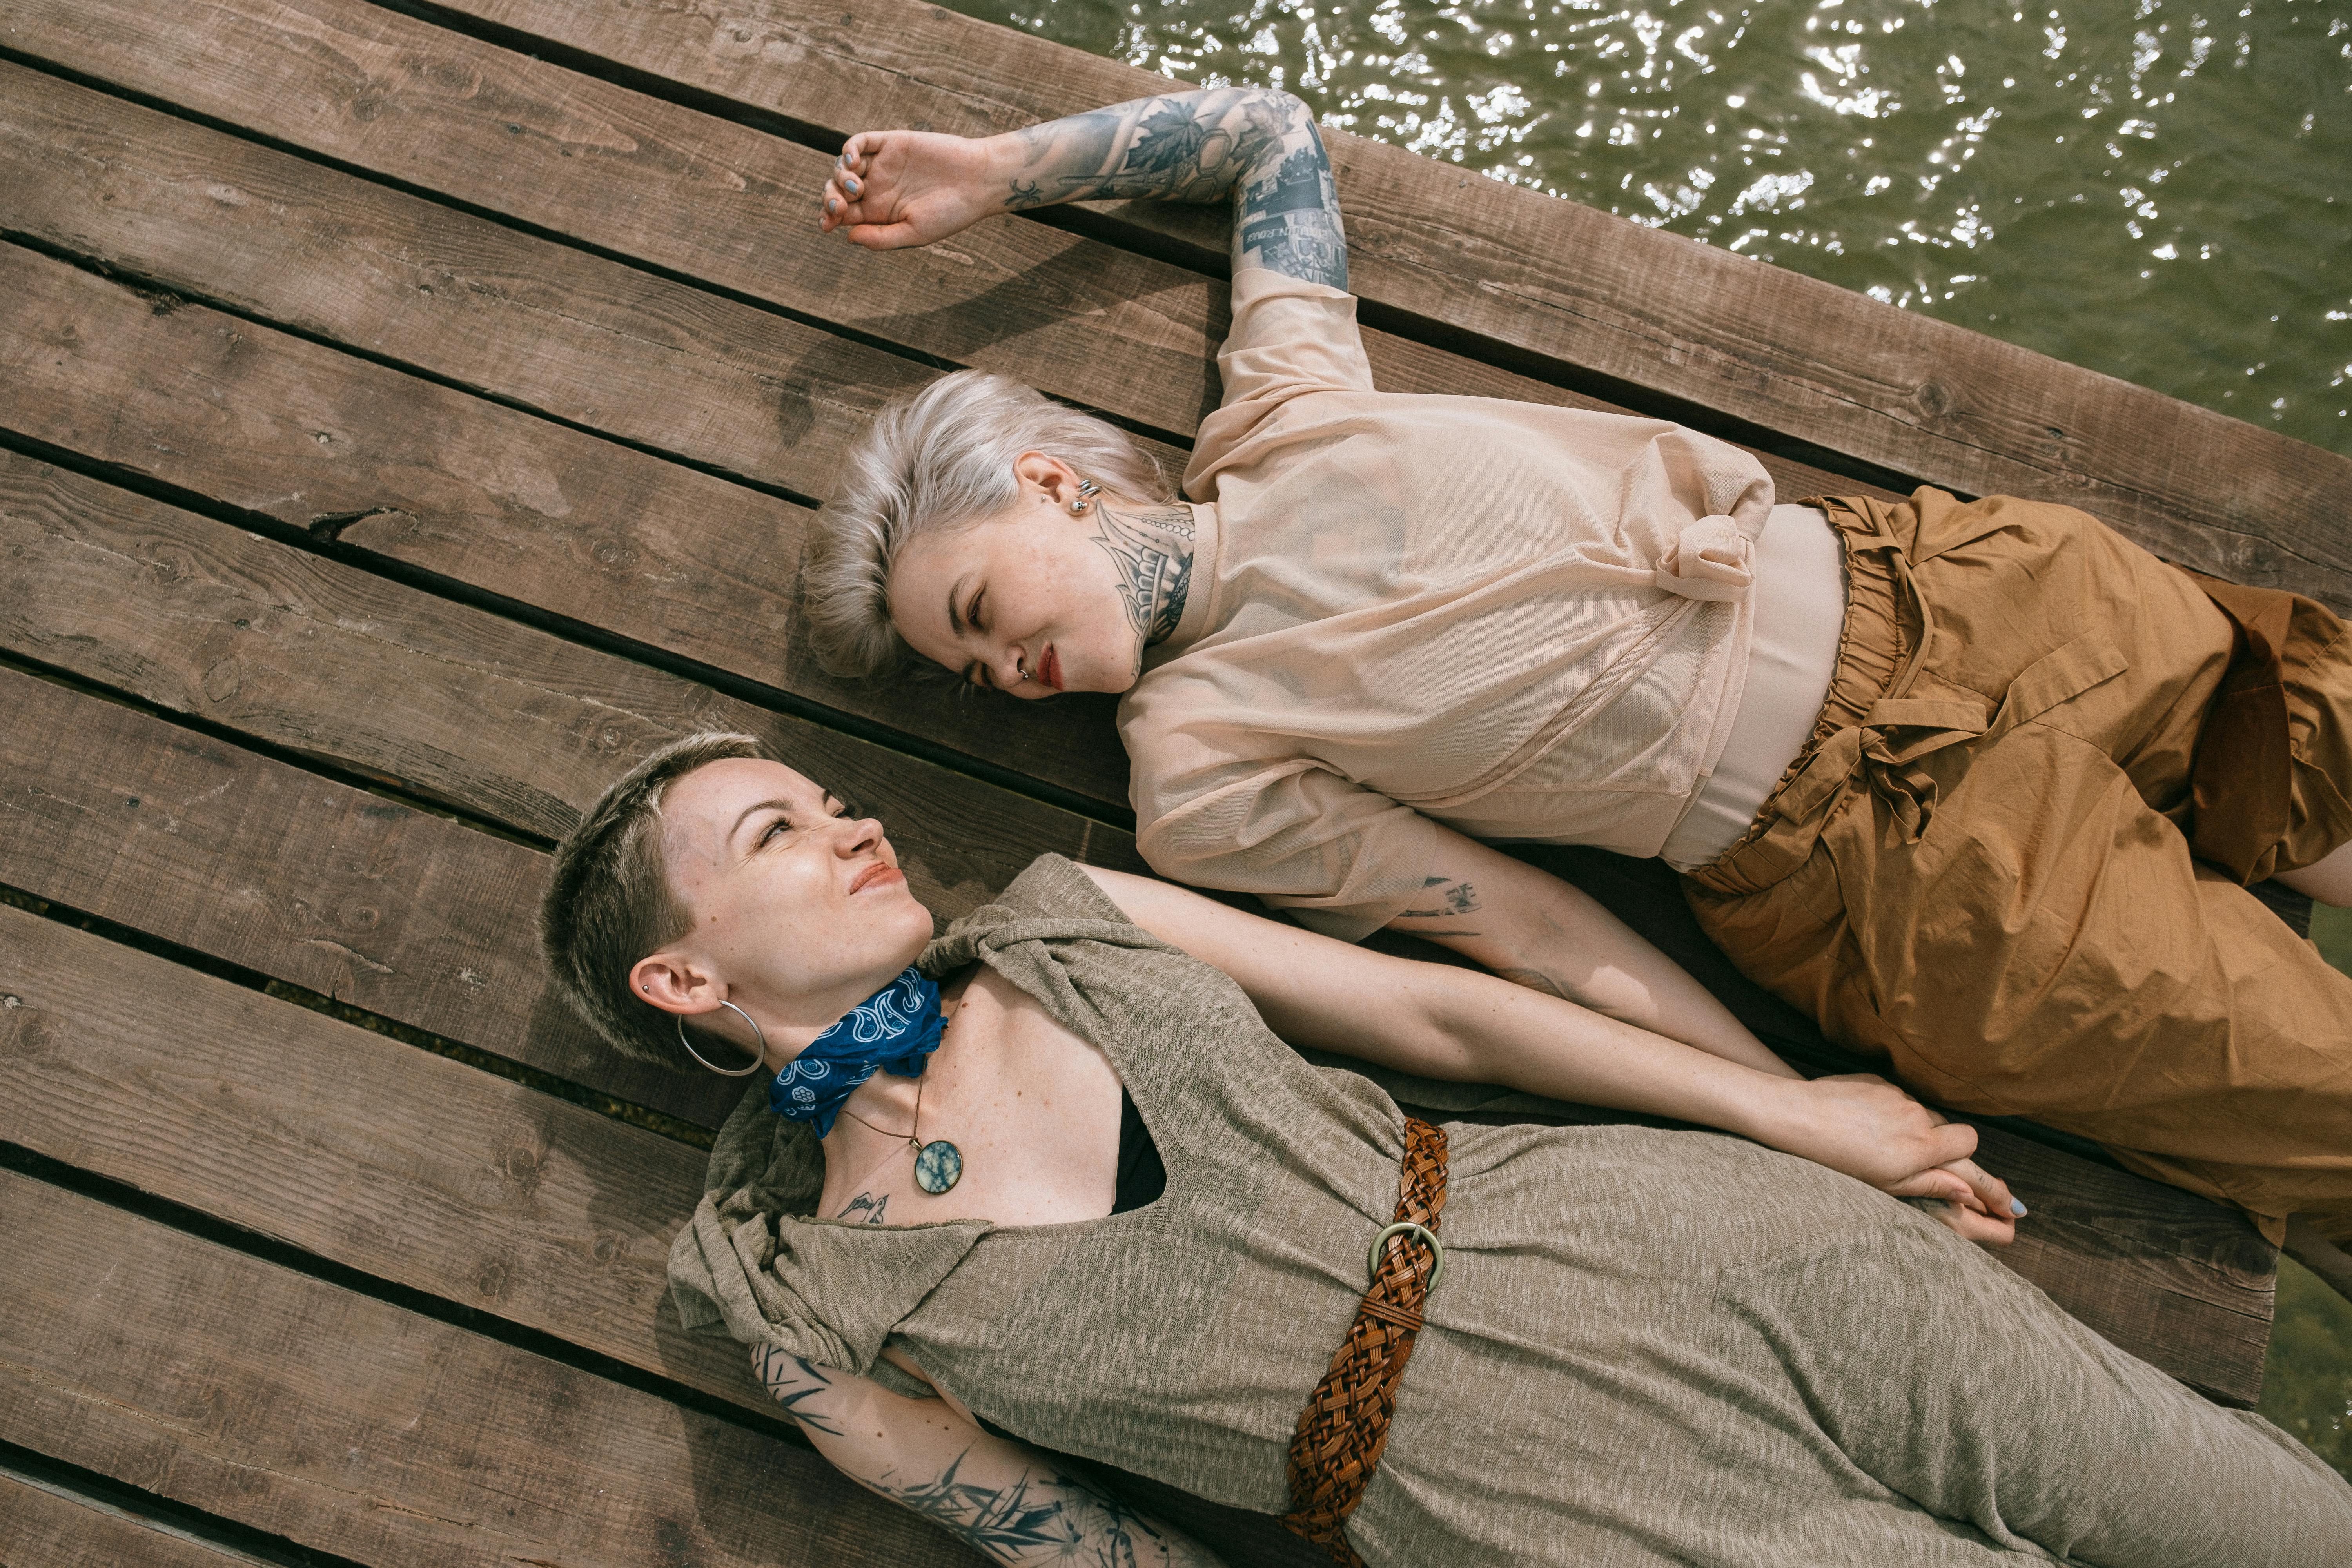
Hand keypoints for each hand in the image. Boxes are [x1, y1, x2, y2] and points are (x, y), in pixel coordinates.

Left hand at [819, 130, 1006, 248]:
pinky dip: (849, 149)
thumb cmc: (952, 213)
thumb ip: (881, 238)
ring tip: (857, 187)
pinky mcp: (892, 143)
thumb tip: (848, 237)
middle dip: (830, 198)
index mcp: (880, 213)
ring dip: (840, 177)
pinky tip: (852, 161)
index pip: (844, 214)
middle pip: (838, 190)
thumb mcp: (915, 233)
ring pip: (844, 167)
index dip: (829, 217)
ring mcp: (883, 164)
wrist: (978, 181)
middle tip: (839, 207)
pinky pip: (861, 142)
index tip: (827, 225)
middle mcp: (878, 188)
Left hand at [1768, 1074, 2020, 1245]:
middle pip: (1948, 1131)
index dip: (1980, 1167)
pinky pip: (1897, 1100)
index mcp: (1922, 1146)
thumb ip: (1932, 1183)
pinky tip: (1865, 1126)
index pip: (1969, 1147)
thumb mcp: (1887, 1183)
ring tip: (1882, 1147)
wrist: (1796, 1116)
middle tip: (1922, 1164)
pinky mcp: (1878, 1080)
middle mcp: (1917, 1116)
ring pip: (1921, 1115)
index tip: (1999, 1192)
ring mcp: (1898, 1095)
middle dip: (1942, 1148)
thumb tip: (1971, 1191)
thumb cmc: (1838, 1158)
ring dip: (1914, 1131)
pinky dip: (1891, 1114)